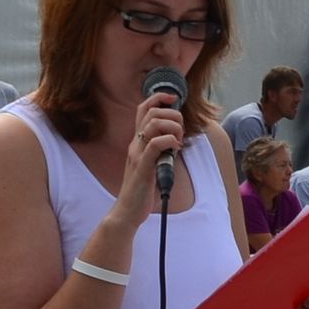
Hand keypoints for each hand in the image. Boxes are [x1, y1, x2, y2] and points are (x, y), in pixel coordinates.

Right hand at [113, 88, 187, 218]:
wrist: (127, 211)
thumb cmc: (141, 190)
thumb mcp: (152, 164)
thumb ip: (160, 150)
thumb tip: (176, 139)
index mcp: (137, 142)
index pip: (143, 109)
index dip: (158, 98)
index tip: (173, 98)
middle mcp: (135, 144)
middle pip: (151, 113)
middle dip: (172, 115)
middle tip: (181, 131)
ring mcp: (137, 154)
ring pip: (153, 125)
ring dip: (173, 127)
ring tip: (179, 140)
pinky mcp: (142, 167)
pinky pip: (156, 144)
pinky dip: (170, 141)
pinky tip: (175, 150)